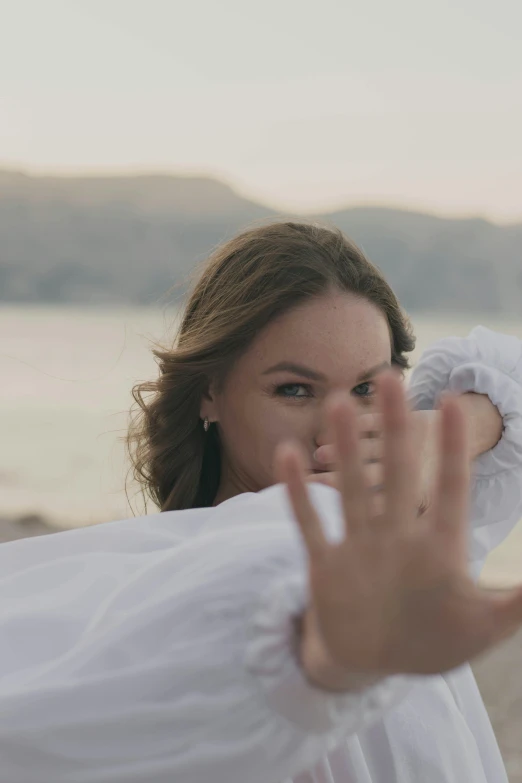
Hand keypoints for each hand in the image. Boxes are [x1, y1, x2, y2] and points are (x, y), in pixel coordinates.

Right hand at [274, 371, 521, 686]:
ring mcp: (360, 546)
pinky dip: (297, 492)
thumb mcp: (479, 627)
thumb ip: (513, 605)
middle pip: (397, 473)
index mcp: (438, 546)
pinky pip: (309, 522)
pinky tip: (286, 455)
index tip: (451, 404)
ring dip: (346, 450)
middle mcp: (397, 535)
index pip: (449, 489)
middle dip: (396, 428)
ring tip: (339, 404)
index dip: (450, 450)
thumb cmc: (431, 642)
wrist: (373, 661)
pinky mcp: (326, 563)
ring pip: (353, 489)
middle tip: (390, 377)